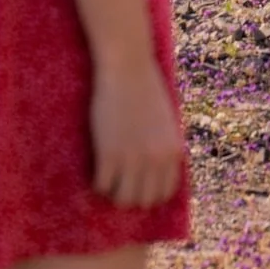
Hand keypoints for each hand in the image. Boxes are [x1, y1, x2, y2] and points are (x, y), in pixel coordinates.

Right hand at [90, 62, 184, 207]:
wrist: (127, 66)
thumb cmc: (145, 88)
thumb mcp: (166, 122)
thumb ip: (164, 147)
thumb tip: (153, 172)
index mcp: (174, 152)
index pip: (165, 193)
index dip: (149, 192)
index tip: (136, 185)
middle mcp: (157, 160)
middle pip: (144, 201)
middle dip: (130, 194)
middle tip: (118, 182)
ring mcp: (133, 159)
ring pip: (122, 200)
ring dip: (113, 192)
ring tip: (106, 177)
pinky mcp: (109, 154)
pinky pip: (102, 186)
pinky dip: (97, 182)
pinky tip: (95, 169)